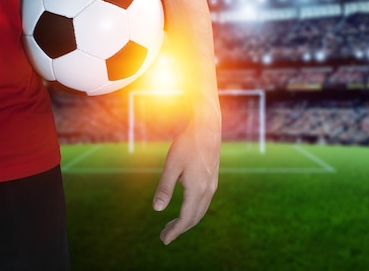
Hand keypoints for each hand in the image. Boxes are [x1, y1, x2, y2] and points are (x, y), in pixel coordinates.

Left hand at [152, 112, 220, 244]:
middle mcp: (208, 190)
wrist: (207, 127)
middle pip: (194, 218)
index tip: (164, 240)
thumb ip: (165, 188)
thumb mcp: (172, 165)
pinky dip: (193, 211)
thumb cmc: (188, 144)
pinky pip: (204, 202)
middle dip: (179, 228)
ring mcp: (212, 185)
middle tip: (164, 235)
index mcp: (197, 189)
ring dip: (186, 220)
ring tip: (171, 225)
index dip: (175, 231)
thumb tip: (156, 209)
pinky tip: (184, 208)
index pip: (186, 218)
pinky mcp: (212, 179)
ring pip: (200, 210)